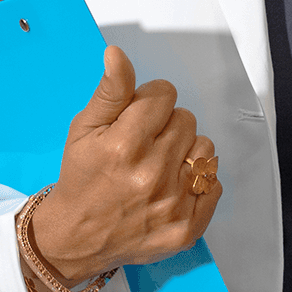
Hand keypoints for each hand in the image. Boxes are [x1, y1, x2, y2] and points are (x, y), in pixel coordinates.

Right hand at [25, 46, 222, 284]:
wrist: (77, 237)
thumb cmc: (82, 178)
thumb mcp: (85, 129)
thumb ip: (110, 91)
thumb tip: (117, 54)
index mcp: (125, 145)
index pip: (165, 95)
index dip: (151, 101)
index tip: (138, 118)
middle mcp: (152, 174)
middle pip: (186, 119)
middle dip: (166, 126)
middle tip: (144, 145)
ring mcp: (173, 203)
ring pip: (205, 149)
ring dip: (186, 152)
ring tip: (159, 166)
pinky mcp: (188, 227)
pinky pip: (214, 184)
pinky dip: (197, 183)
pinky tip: (171, 187)